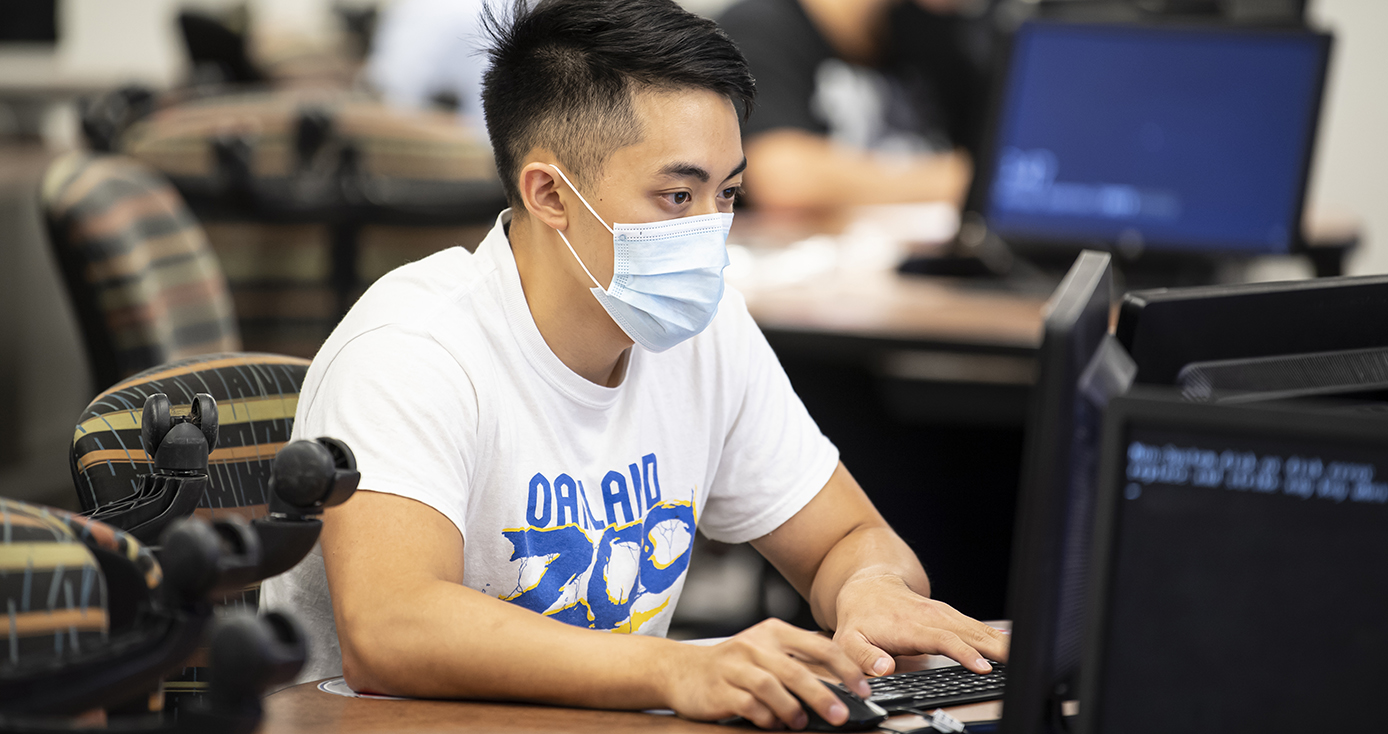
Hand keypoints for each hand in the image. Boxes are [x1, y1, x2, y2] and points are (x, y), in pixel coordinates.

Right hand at [661, 618, 871, 729]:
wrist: (681, 670)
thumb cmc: (734, 665)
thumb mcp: (765, 653)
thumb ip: (798, 665)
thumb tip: (841, 690)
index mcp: (773, 632)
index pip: (819, 646)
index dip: (845, 668)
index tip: (863, 688)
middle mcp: (755, 644)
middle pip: (796, 670)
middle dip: (823, 695)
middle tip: (840, 715)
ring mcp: (735, 665)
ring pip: (771, 686)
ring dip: (791, 708)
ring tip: (801, 722)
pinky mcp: (720, 688)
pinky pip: (748, 704)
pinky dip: (765, 716)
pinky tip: (772, 723)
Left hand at [833, 574, 1009, 676]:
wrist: (867, 589)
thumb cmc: (859, 619)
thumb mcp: (848, 642)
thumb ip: (863, 658)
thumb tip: (883, 668)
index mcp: (908, 626)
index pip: (942, 639)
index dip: (963, 652)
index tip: (982, 667)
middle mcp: (929, 616)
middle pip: (968, 631)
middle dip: (994, 647)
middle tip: (1018, 661)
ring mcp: (942, 613)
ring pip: (976, 626)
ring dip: (1000, 640)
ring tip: (1022, 654)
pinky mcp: (949, 614)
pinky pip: (976, 624)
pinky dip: (995, 634)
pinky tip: (1012, 642)